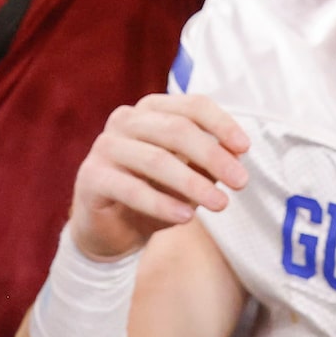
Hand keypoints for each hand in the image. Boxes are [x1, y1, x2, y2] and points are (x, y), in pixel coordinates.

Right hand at [66, 93, 250, 260]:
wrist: (110, 230)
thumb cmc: (152, 194)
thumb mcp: (187, 177)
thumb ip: (207, 162)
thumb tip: (237, 154)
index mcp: (151, 110)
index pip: (192, 106)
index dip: (221, 124)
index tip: (245, 148)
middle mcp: (126, 120)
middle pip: (176, 129)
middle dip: (213, 155)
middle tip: (241, 181)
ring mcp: (105, 146)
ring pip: (156, 159)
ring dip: (192, 183)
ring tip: (220, 203)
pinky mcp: (91, 177)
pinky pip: (131, 189)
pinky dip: (161, 204)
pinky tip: (185, 217)